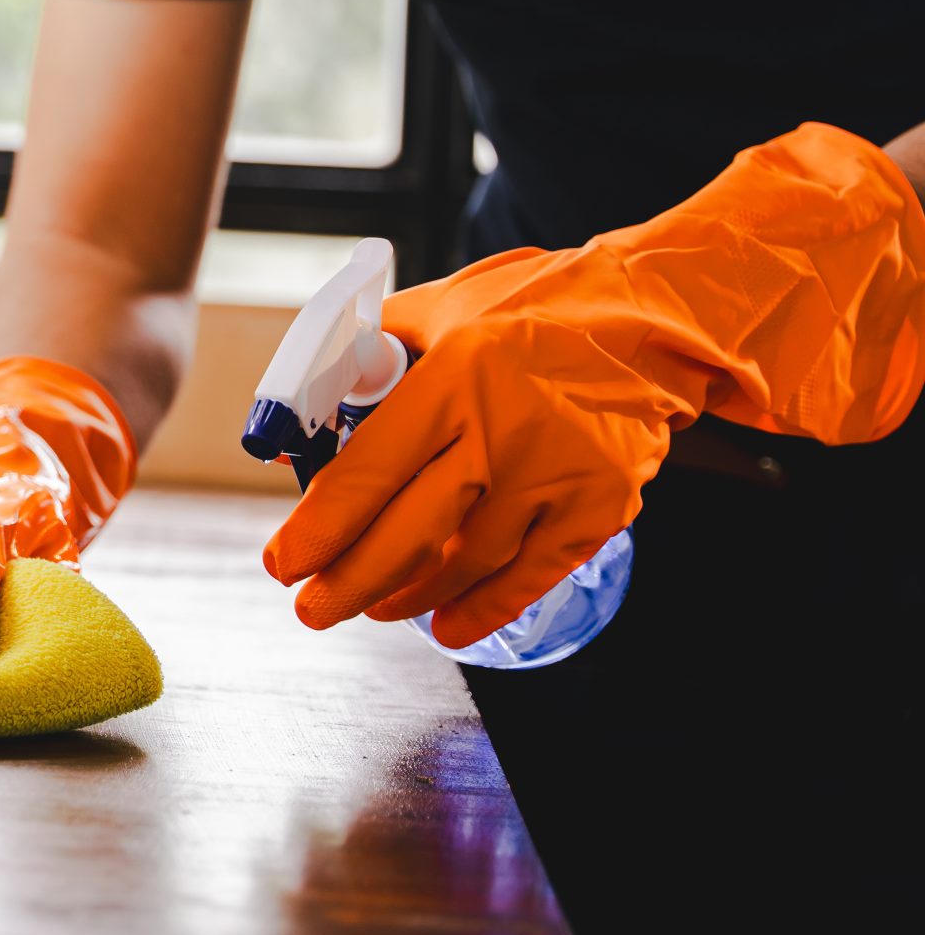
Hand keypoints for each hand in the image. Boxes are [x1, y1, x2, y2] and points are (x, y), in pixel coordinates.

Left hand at [266, 124, 924, 646]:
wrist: (651, 322)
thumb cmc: (533, 309)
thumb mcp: (439, 308)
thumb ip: (369, 353)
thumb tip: (303, 410)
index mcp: (451, 379)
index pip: (367, 474)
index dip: (318, 529)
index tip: (283, 562)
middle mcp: (500, 434)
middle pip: (407, 533)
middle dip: (348, 583)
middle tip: (311, 608)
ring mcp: (554, 478)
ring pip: (465, 564)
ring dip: (408, 597)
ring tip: (371, 607)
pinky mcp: (598, 510)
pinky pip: (528, 576)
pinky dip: (483, 610)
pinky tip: (444, 627)